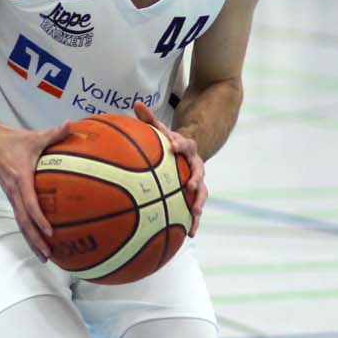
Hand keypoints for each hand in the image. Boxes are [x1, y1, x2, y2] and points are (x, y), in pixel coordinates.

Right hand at [0, 120, 74, 258]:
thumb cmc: (13, 140)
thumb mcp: (34, 137)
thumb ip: (54, 134)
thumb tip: (72, 124)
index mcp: (20, 178)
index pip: (30, 203)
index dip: (39, 219)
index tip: (50, 232)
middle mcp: (13, 190)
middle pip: (23, 221)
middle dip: (35, 239)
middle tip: (48, 254)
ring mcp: (10, 195)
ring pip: (20, 223)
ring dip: (31, 240)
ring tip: (44, 256)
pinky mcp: (10, 196)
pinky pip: (19, 217)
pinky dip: (28, 231)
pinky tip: (37, 241)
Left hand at [134, 102, 205, 236]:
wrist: (189, 152)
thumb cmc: (169, 142)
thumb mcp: (160, 129)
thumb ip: (149, 118)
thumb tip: (135, 103)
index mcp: (186, 148)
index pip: (184, 144)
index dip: (179, 144)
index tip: (172, 146)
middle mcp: (195, 164)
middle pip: (199, 171)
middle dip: (196, 179)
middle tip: (190, 186)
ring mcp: (198, 180)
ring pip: (202, 193)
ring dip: (198, 203)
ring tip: (195, 214)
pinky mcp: (195, 195)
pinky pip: (195, 208)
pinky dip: (194, 220)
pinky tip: (191, 234)